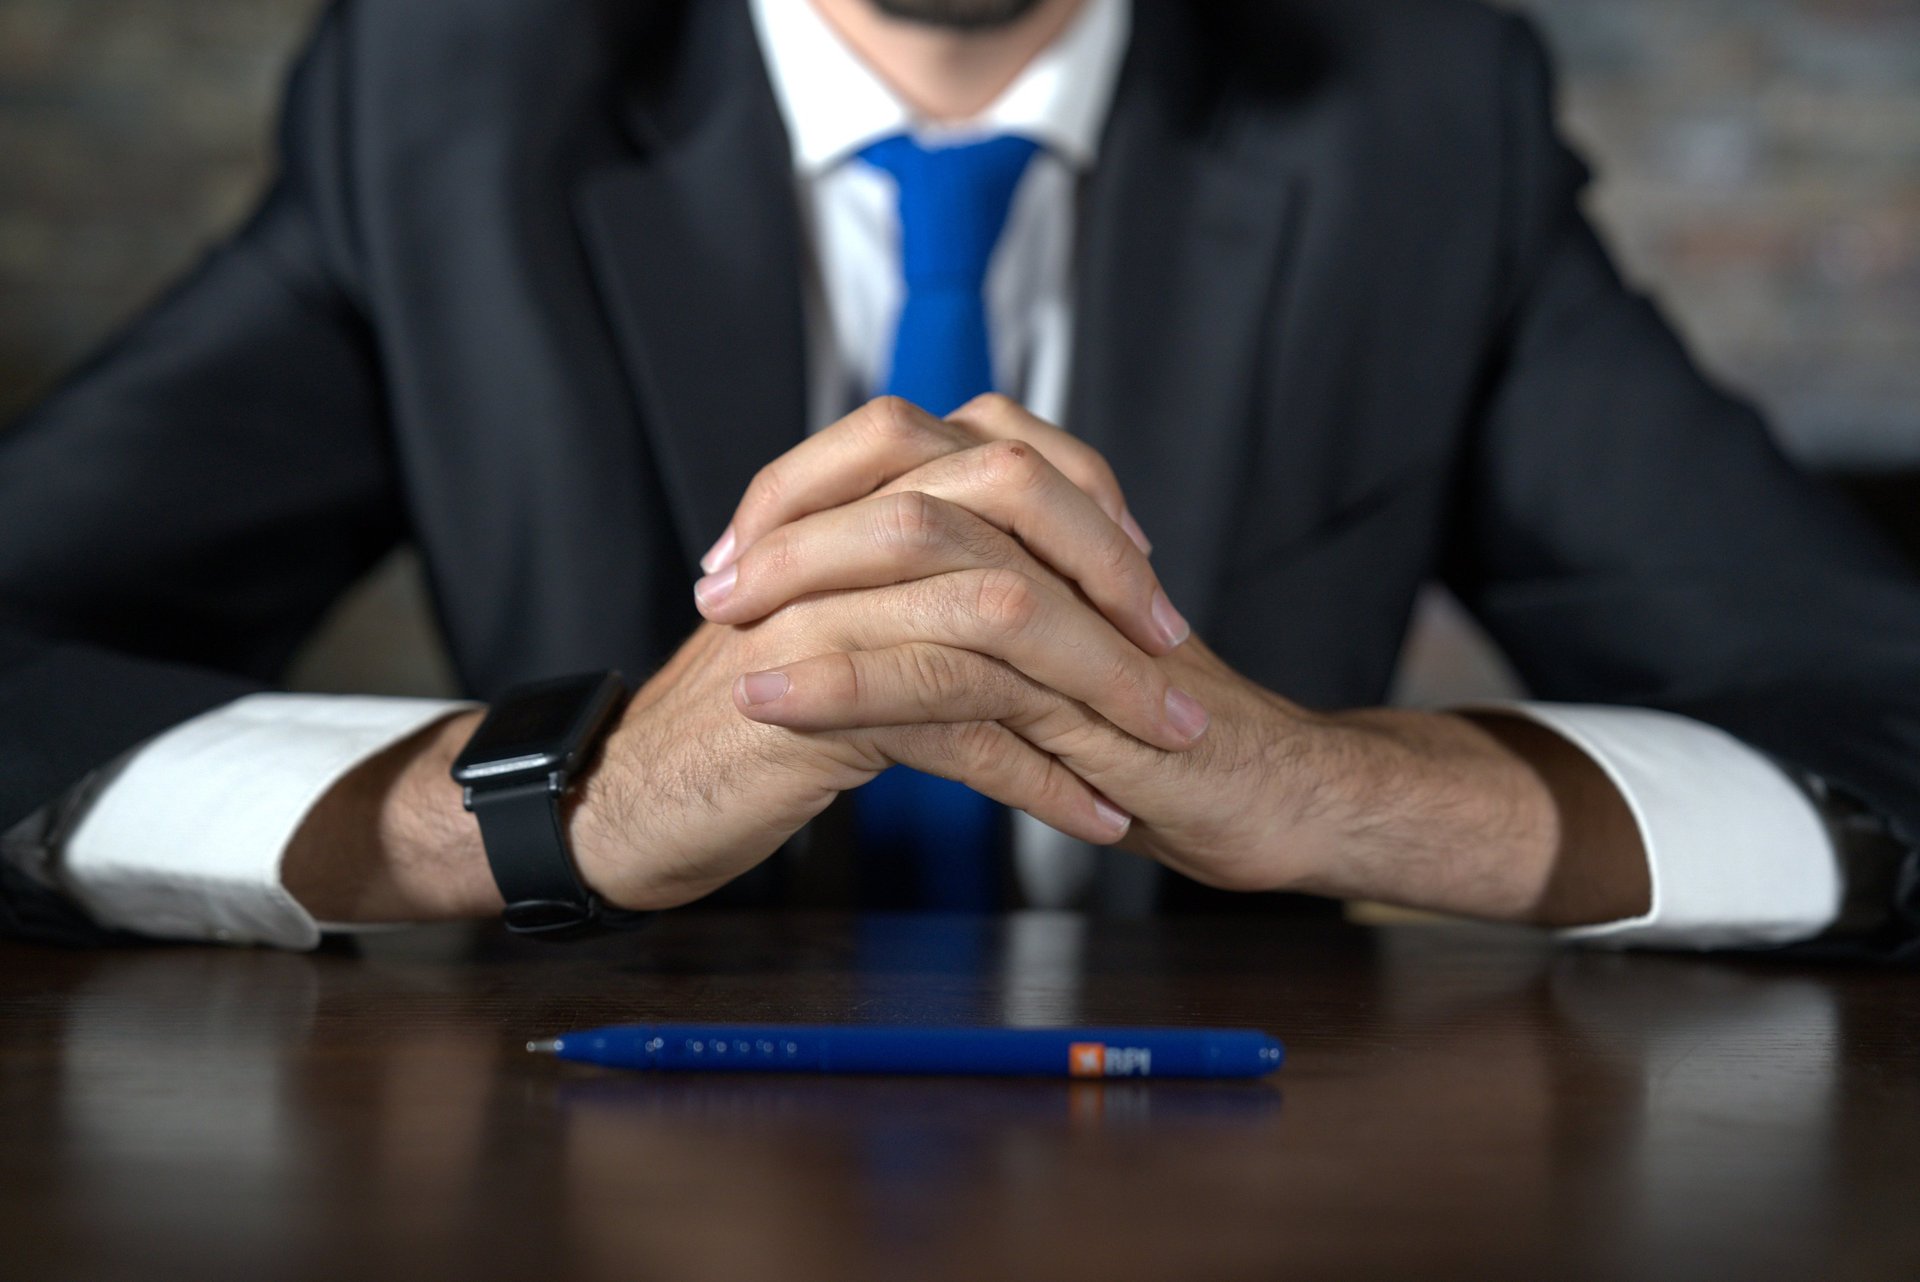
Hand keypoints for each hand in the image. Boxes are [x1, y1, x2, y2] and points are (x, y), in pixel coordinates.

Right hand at [288, 396, 1202, 920]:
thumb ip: (909, 576)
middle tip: (1175, 658)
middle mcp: (833, 536)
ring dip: (1099, 690)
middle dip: (1110, 584)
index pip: (993, 451)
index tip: (1144, 575)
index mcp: (842, 501)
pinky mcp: (812, 702)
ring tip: (1166, 746)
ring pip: (994, 620)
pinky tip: (1095, 817)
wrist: (625, 798)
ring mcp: (821, 612)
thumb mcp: (832, 622)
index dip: (1084, 502)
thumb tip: (1027, 563)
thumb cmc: (740, 719)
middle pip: (1005, 512)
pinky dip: (1040, 778)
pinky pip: (956, 726)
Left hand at [713, 397, 1650, 925]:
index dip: (813, 490)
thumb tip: (872, 608)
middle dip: (796, 525)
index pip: (914, 456)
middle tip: (714, 583)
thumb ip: (977, 623)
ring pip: (924, 560)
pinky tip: (777, 704)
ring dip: (808, 590)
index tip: (737, 550)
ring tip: (723, 631)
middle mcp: (1060, 546)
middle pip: (908, 482)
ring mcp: (1075, 610)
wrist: (1267, 795)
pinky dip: (850, 682)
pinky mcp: (1084, 689)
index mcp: (1048, 526)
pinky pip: (953, 668)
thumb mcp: (1048, 667)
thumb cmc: (1155, 737)